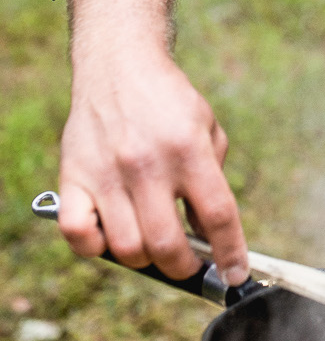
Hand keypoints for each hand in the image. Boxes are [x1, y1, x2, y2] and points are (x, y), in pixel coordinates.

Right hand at [58, 51, 248, 285]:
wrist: (119, 66)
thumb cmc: (169, 102)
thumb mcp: (208, 129)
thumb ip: (215, 181)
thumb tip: (213, 239)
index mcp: (189, 149)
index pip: (219, 216)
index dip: (231, 254)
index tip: (235, 275)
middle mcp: (147, 164)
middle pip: (169, 245)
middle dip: (186, 268)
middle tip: (189, 263)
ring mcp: (107, 173)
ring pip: (127, 249)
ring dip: (145, 259)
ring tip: (152, 244)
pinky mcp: (74, 178)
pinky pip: (78, 235)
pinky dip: (95, 247)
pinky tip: (110, 234)